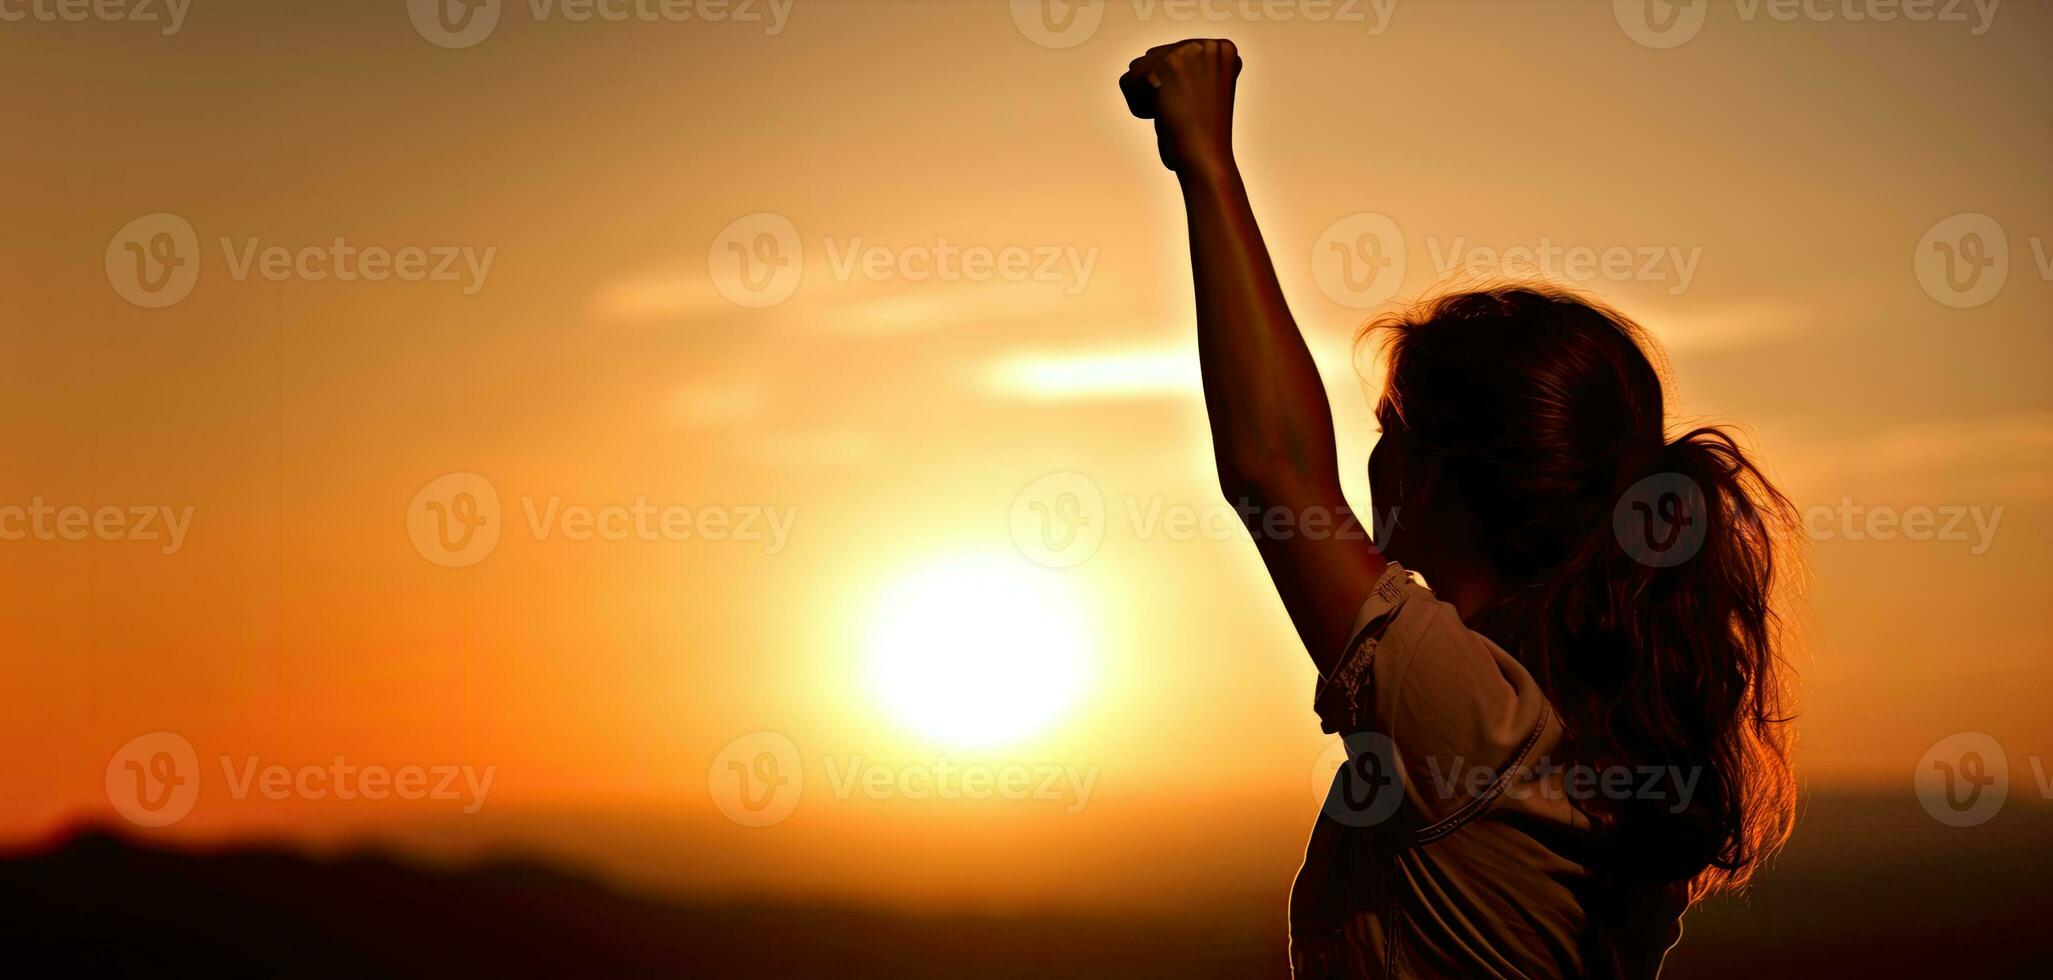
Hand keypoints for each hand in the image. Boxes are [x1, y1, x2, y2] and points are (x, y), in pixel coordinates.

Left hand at [1119, 38, 1240, 175]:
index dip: (1175, 84)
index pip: (1175, 53)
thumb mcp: (1206, 89)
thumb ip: (1191, 67)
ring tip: (1172, 114)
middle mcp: (1207, 46)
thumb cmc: (1205, 133)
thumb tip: (1157, 56)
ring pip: (1139, 67)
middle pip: (1155, 57)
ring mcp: (1186, 53)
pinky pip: (1127, 81)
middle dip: (1159, 87)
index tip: (1192, 103)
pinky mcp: (1163, 66)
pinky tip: (1160, 116)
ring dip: (1147, 95)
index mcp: (1222, 50)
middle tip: (1181, 112)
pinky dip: (1136, 105)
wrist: (1207, 157)